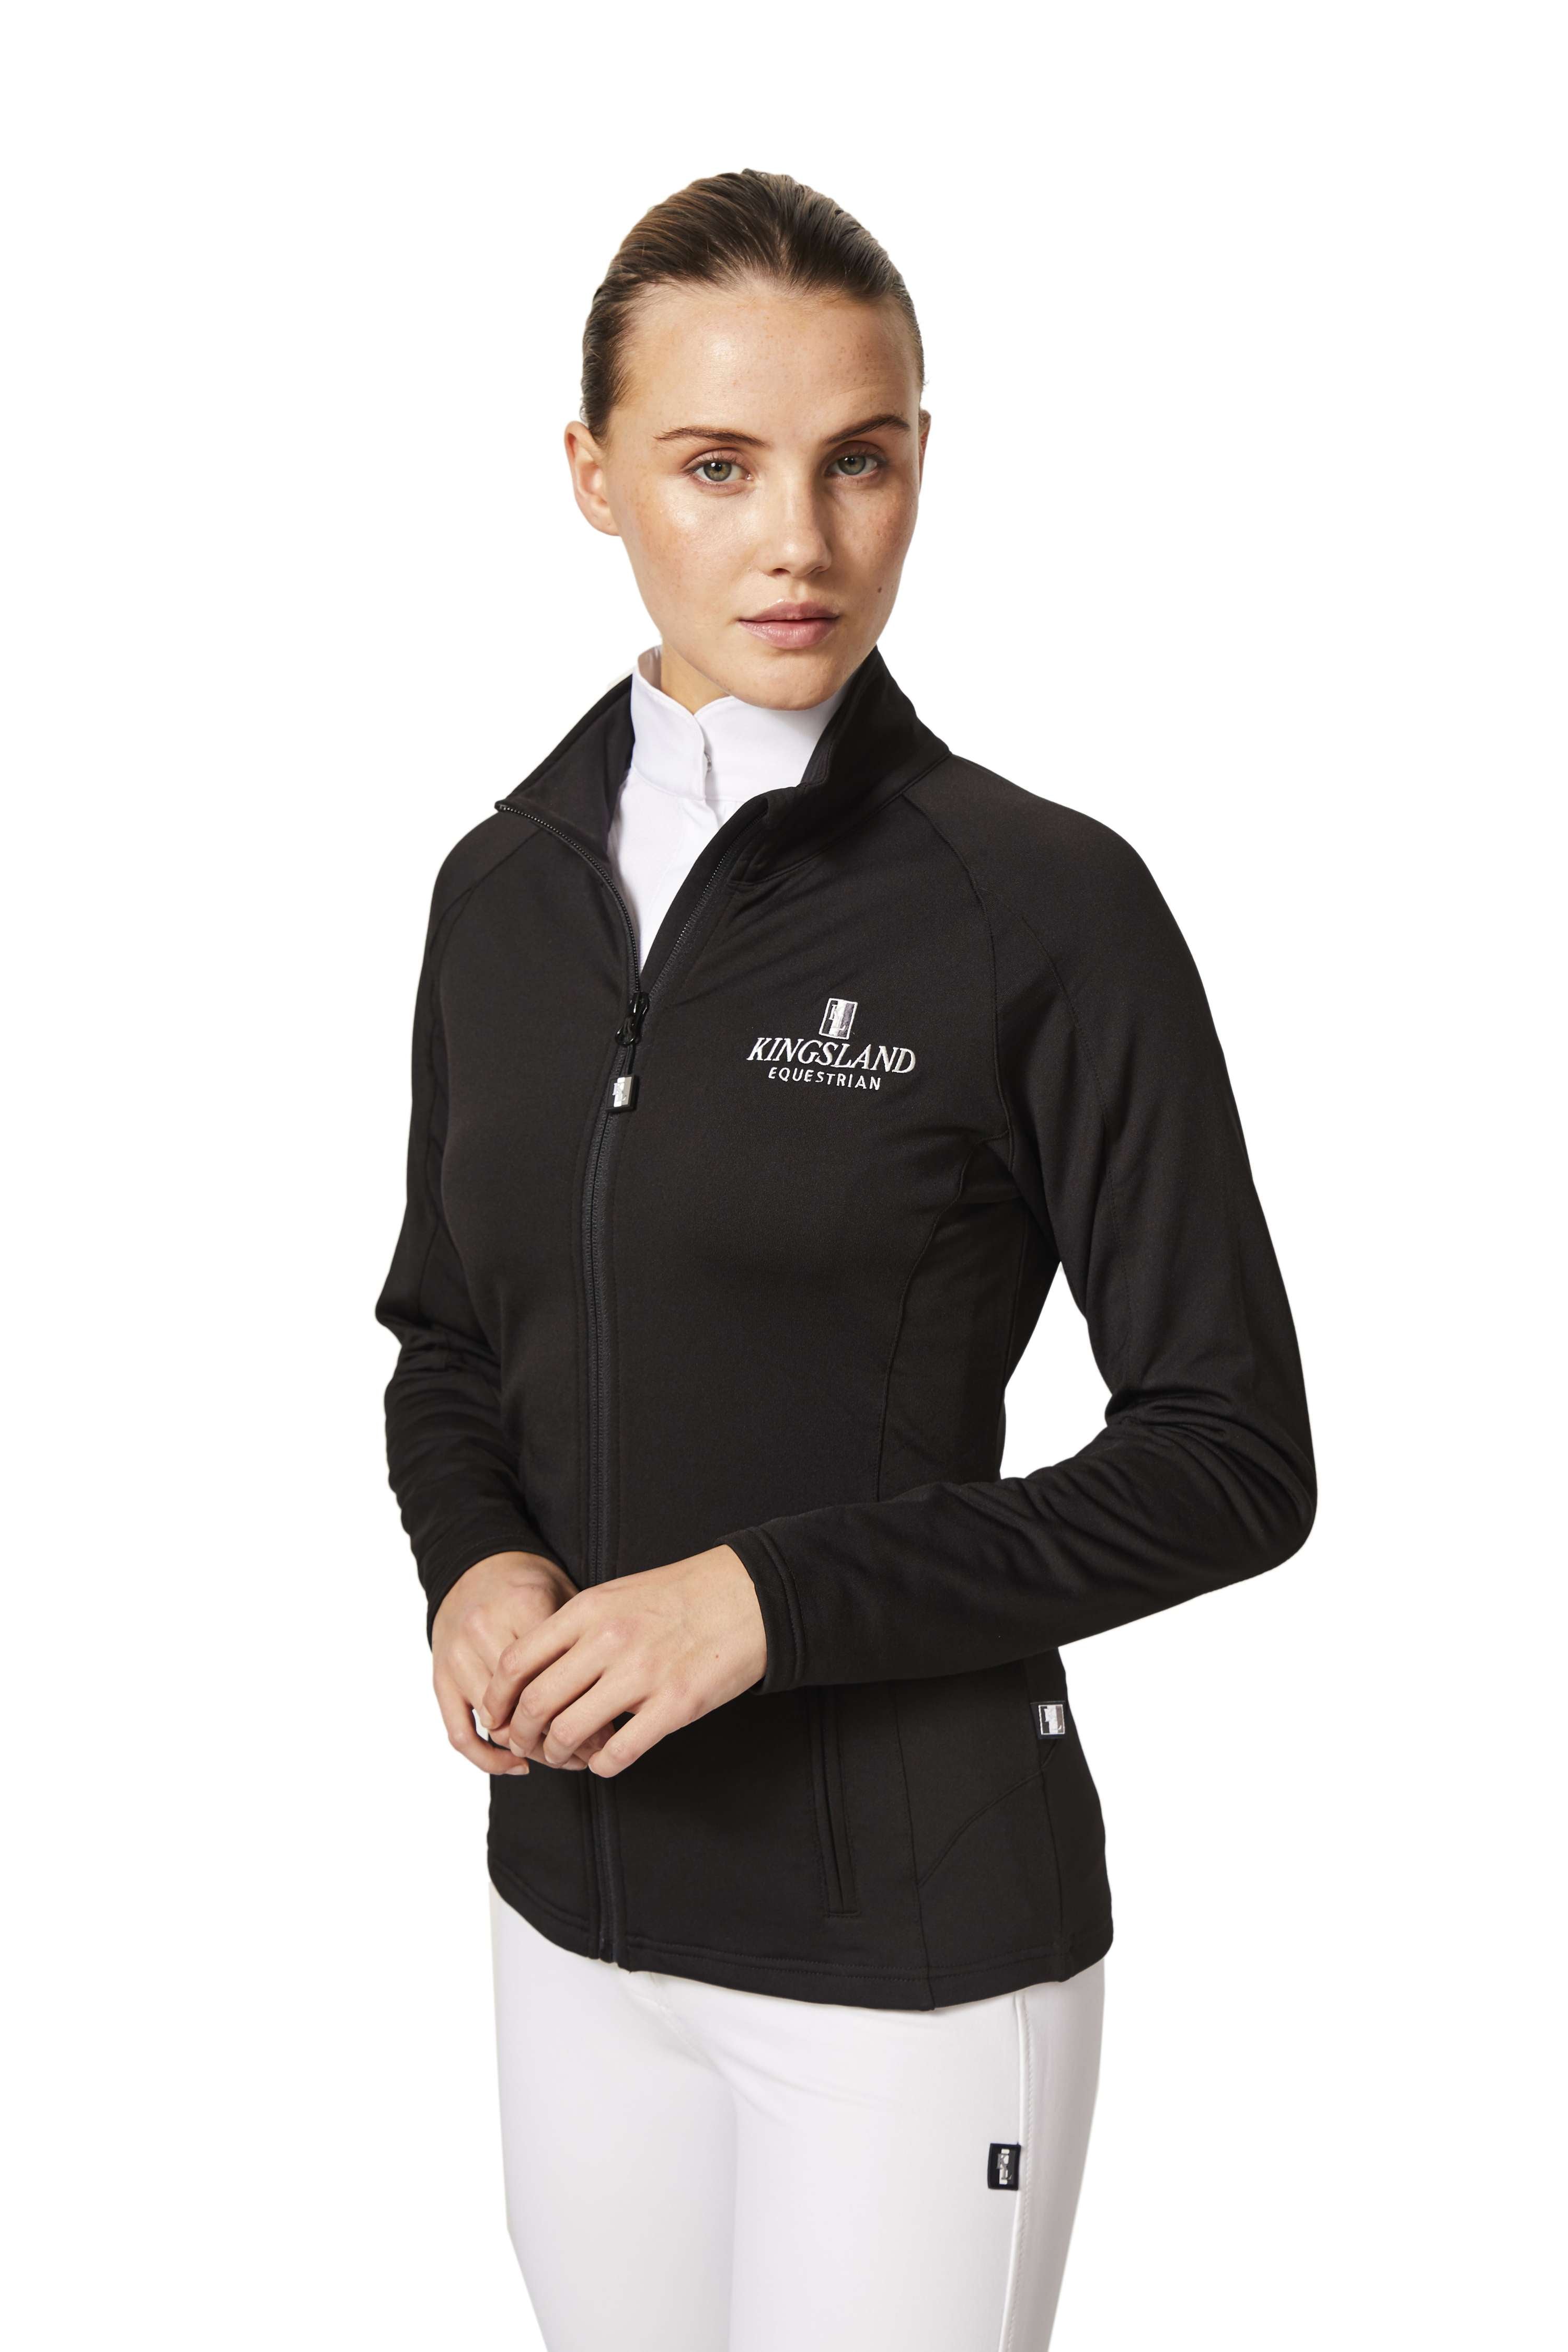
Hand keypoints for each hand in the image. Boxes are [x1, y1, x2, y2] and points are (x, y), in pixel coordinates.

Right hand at [431, 1550, 594, 1775]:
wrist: (476, 1562)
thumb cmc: (530, 1584)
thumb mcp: (566, 1596)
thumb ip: (581, 1645)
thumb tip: (609, 1712)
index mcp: (523, 1603)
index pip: (554, 1674)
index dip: (582, 1712)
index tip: (606, 1735)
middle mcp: (483, 1628)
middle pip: (522, 1703)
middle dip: (557, 1737)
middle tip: (586, 1752)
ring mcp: (456, 1654)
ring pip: (494, 1722)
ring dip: (528, 1750)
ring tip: (561, 1758)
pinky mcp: (438, 1674)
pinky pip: (458, 1731)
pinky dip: (486, 1757)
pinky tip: (514, 1765)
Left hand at [480, 1544, 767, 1778]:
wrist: (749, 1595)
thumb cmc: (682, 1595)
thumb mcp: (617, 1595)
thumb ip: (575, 1628)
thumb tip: (535, 1670)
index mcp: (589, 1610)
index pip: (517, 1661)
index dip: (497, 1698)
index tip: (497, 1716)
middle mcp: (609, 1641)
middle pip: (536, 1703)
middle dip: (522, 1735)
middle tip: (526, 1745)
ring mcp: (643, 1674)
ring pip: (570, 1732)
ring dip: (558, 1754)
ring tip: (564, 1756)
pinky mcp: (675, 1705)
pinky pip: (619, 1753)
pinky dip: (602, 1765)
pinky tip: (606, 1759)